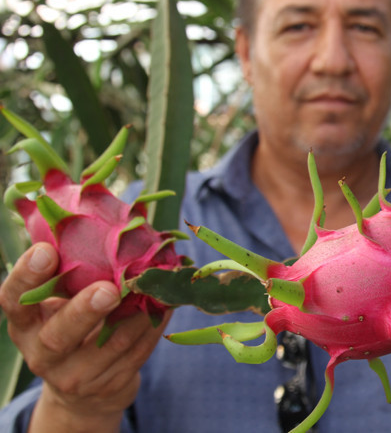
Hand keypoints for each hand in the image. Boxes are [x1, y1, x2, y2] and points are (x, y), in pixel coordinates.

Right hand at [0, 243, 168, 432]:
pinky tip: (167, 303)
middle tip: (108, 289)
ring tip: (156, 287)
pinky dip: (153, 326)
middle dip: (84, 310)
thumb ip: (74, 268)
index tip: (46, 250)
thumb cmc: (73, 322)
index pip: (14, 299)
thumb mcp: (62, 299)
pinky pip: (136, 353)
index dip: (27, 275)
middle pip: (59, 335)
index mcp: (25, 323)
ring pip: (110, 345)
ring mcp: (75, 375)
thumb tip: (109, 210)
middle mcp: (42, 352)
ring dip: (137, 314)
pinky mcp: (108, 385)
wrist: (84, 389)